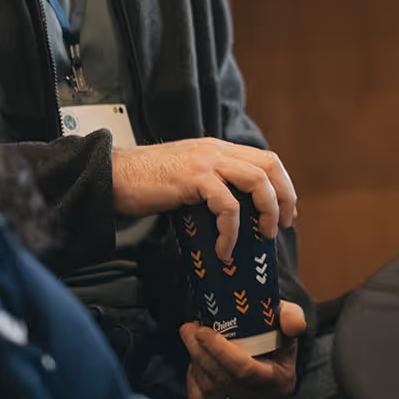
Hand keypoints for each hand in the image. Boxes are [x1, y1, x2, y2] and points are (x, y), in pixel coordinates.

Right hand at [112, 138, 295, 260]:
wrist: (113, 176)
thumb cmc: (147, 184)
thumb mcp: (188, 178)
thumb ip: (211, 187)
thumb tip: (234, 218)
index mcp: (218, 149)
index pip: (265, 159)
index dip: (282, 185)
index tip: (286, 212)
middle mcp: (216, 150)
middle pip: (269, 165)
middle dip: (284, 197)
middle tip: (281, 226)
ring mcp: (206, 162)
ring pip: (256, 180)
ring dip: (266, 212)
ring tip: (262, 237)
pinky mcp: (193, 179)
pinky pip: (226, 205)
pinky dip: (231, 230)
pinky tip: (224, 249)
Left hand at [182, 300, 305, 398]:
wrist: (273, 367)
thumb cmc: (277, 339)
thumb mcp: (288, 324)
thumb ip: (292, 318)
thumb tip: (294, 324)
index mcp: (280, 382)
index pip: (244, 369)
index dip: (218, 350)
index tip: (202, 330)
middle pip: (222, 381)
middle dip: (199, 352)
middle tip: (189, 329)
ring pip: (209, 393)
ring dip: (195, 364)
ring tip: (191, 341)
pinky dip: (193, 382)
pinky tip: (194, 364)